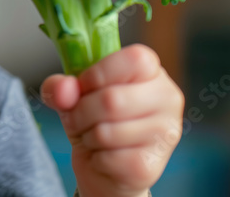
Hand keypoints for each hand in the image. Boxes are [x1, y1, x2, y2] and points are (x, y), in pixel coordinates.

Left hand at [40, 44, 183, 196]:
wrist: (104, 170)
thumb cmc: (95, 122)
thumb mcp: (73, 96)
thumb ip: (60, 86)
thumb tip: (63, 89)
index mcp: (153, 72)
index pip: (134, 60)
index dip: (98, 73)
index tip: (83, 87)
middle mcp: (168, 99)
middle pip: (112, 99)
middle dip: (80, 112)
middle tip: (75, 119)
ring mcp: (164, 134)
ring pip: (106, 132)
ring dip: (86, 136)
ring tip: (91, 137)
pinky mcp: (150, 166)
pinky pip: (108, 159)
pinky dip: (95, 158)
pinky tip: (103, 157)